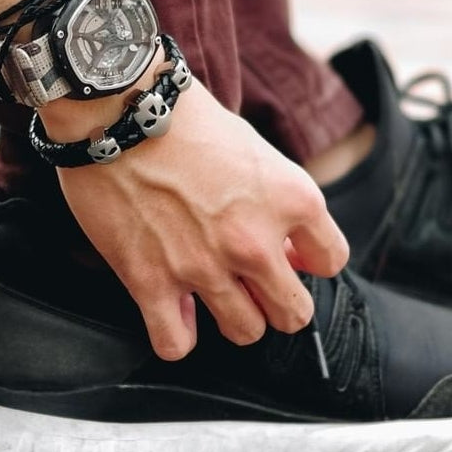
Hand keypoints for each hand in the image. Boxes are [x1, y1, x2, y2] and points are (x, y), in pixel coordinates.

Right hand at [53, 78, 348, 360]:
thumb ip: (279, 200)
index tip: (287, 254)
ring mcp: (203, 266)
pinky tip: (172, 309)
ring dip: (232, 315)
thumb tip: (289, 249)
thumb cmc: (186, 118)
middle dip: (276, 299)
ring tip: (209, 289)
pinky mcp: (151, 280)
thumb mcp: (254, 148)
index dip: (308, 260)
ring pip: (244, 332)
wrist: (120, 107)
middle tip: (251, 280)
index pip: (331, 260)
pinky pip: (176, 344)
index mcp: (291, 199)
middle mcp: (255, 241)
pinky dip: (176, 334)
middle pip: (293, 313)